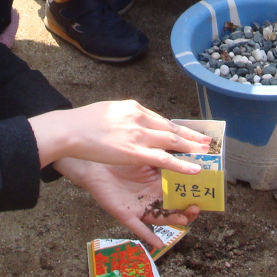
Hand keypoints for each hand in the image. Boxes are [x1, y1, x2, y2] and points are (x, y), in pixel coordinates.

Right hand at [29, 100, 210, 171]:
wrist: (70, 129)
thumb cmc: (82, 122)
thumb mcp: (107, 111)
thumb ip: (122, 117)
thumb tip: (130, 120)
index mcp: (133, 108)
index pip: (160, 119)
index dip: (175, 127)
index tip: (187, 131)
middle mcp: (140, 118)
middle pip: (171, 128)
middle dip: (190, 135)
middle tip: (206, 140)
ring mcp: (139, 134)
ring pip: (172, 142)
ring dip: (191, 148)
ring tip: (206, 152)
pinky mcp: (135, 152)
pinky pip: (165, 159)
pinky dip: (182, 164)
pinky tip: (194, 168)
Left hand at [53, 159, 200, 250]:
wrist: (94, 159)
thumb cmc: (119, 153)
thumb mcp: (144, 151)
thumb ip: (163, 153)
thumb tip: (185, 146)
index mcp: (159, 181)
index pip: (181, 188)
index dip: (193, 191)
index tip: (207, 189)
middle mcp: (152, 196)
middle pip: (175, 206)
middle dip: (188, 209)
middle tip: (197, 207)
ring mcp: (140, 206)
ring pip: (161, 217)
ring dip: (173, 220)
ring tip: (184, 219)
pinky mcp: (126, 214)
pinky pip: (138, 228)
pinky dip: (148, 237)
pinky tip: (157, 243)